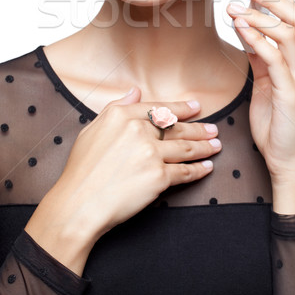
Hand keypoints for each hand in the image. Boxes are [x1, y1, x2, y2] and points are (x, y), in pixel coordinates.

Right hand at [25, 88, 220, 272]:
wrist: (78, 203)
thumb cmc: (81, 169)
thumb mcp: (92, 129)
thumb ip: (116, 107)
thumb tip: (135, 91)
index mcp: (122, 115)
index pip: (160, 109)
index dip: (181, 108)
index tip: (196, 107)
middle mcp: (139, 130)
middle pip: (177, 127)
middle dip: (199, 128)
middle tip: (213, 129)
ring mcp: (151, 153)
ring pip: (186, 147)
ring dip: (205, 146)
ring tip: (216, 145)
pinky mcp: (159, 177)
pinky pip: (185, 171)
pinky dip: (199, 170)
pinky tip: (206, 167)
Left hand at [227, 0, 294, 212]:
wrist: (287, 159)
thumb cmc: (278, 123)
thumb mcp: (267, 82)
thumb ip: (261, 56)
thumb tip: (248, 29)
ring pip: (287, 33)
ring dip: (259, 15)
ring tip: (235, 7)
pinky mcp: (290, 92)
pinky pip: (274, 57)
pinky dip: (257, 38)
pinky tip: (241, 28)